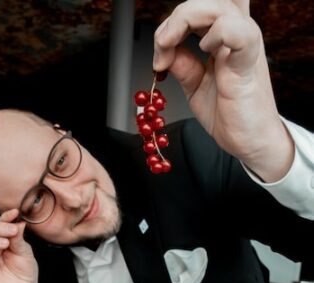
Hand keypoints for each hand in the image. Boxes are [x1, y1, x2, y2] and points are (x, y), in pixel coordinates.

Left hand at [153, 0, 293, 181]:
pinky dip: (217, 33)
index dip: (176, 20)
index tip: (160, 52)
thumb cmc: (229, 113)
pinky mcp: (248, 65)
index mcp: (224, 39)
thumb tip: (164, 51)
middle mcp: (236, 36)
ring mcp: (245, 47)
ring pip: (221, 5)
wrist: (250, 141)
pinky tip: (205, 49)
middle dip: (178, 16)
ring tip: (171, 46)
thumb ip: (182, 64)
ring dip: (187, 19)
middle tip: (162, 44)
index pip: (203, 7)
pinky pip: (239, 32)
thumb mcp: (195, 86)